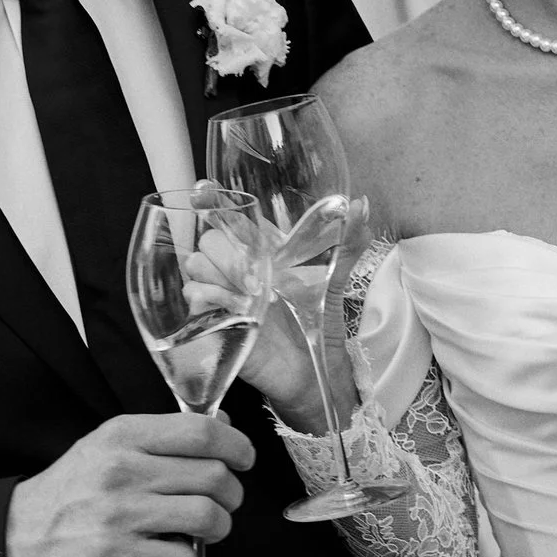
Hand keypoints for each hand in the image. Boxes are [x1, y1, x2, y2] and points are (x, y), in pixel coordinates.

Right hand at [5, 413, 250, 556]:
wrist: (22, 533)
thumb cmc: (74, 487)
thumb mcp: (109, 444)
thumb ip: (164, 434)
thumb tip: (223, 424)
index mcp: (123, 435)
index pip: (201, 431)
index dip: (237, 445)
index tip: (243, 458)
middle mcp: (123, 470)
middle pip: (213, 476)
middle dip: (232, 492)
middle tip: (224, 500)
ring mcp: (121, 515)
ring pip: (207, 518)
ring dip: (218, 527)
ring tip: (207, 528)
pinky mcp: (120, 556)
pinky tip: (170, 550)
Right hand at [216, 201, 368, 430]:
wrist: (316, 365)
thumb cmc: (319, 319)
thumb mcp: (336, 277)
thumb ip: (347, 242)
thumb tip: (361, 205)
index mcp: (260, 250)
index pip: (226, 216)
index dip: (210, 200)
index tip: (206, 191)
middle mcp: (237, 268)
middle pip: (209, 239)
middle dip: (227, 248)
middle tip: (258, 273)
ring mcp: (223, 294)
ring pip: (196, 264)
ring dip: (218, 271)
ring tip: (250, 290)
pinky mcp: (215, 322)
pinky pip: (195, 299)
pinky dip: (208, 296)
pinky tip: (234, 304)